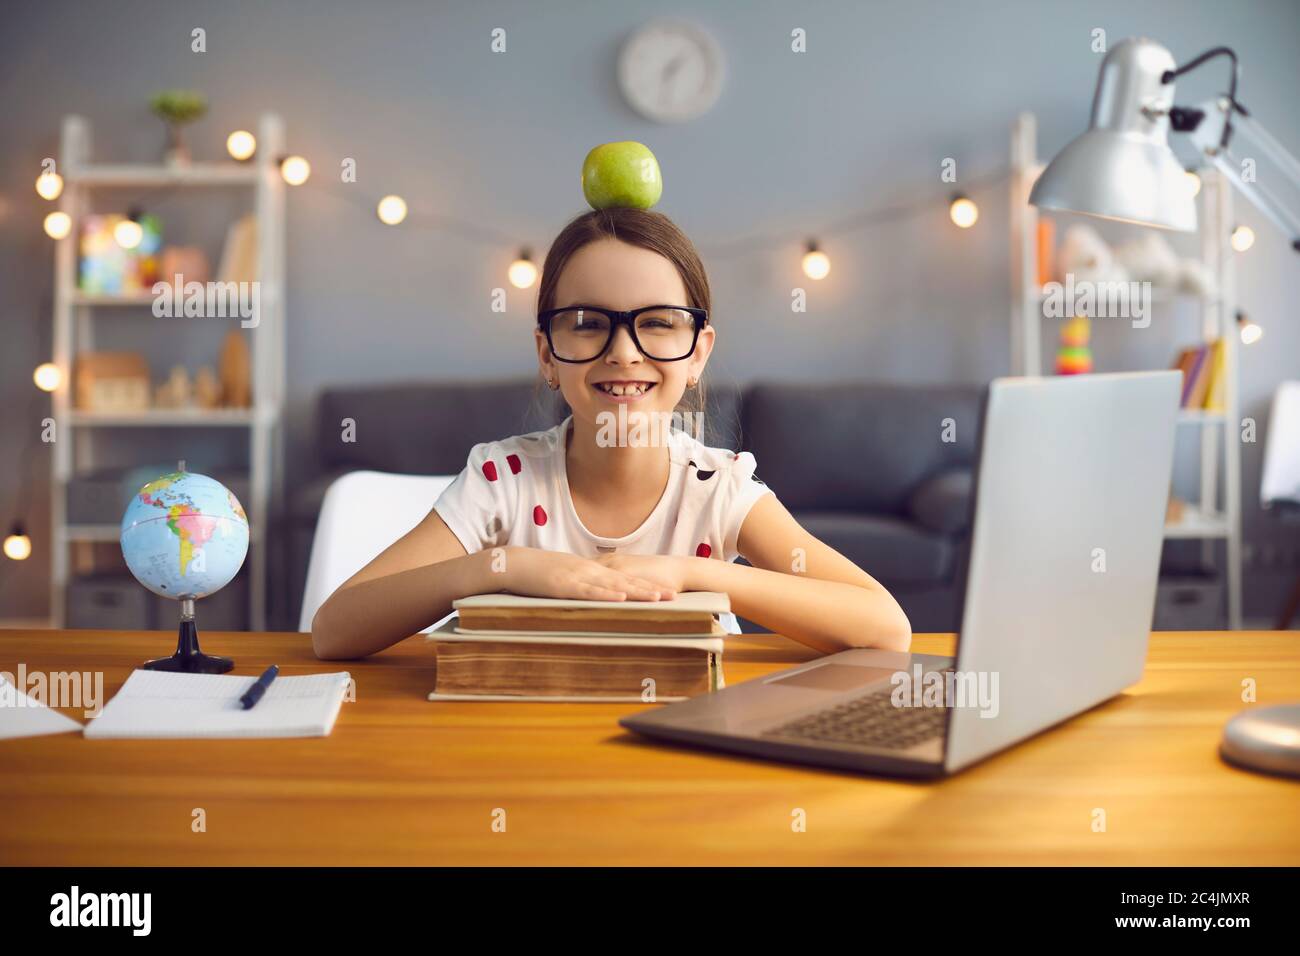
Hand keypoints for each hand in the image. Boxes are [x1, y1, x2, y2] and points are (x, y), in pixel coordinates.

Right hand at [497, 547, 674, 601]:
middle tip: (673, 596)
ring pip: (613, 585)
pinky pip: (589, 591)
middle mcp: (589, 571)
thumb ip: (579, 586)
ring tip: (658, 599)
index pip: (624, 579)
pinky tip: (621, 599)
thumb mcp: (563, 578)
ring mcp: (578, 576)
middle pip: (625, 581)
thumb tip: (593, 597)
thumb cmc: (536, 572)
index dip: (645, 585)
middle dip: (650, 589)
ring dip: (636, 592)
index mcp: (590, 570)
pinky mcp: (564, 585)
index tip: (665, 592)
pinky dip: (606, 595)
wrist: (513, 563)